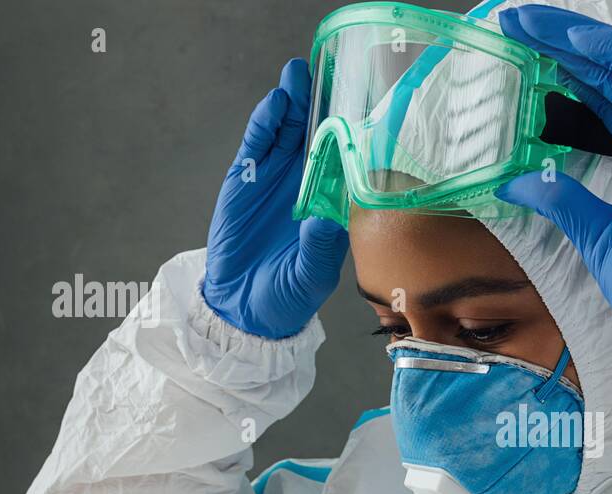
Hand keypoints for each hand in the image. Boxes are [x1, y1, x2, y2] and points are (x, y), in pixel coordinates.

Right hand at [203, 59, 347, 338]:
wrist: (243, 307)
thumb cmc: (288, 297)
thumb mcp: (310, 277)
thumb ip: (319, 247)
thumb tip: (326, 217)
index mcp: (333, 207)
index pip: (348, 162)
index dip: (354, 133)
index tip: (368, 105)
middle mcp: (309, 186)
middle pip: (320, 136)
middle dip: (326, 102)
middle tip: (334, 69)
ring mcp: (277, 179)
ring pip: (289, 132)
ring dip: (296, 102)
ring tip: (299, 73)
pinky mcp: (246, 179)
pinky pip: (257, 144)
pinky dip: (265, 124)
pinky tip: (275, 103)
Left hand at [495, 5, 611, 347]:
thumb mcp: (593, 231)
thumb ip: (561, 199)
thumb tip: (517, 184)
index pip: (611, 101)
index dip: (573, 75)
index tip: (533, 59)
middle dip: (566, 46)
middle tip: (518, 25)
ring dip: (578, 37)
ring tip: (529, 21)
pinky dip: (610, 49)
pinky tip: (568, 39)